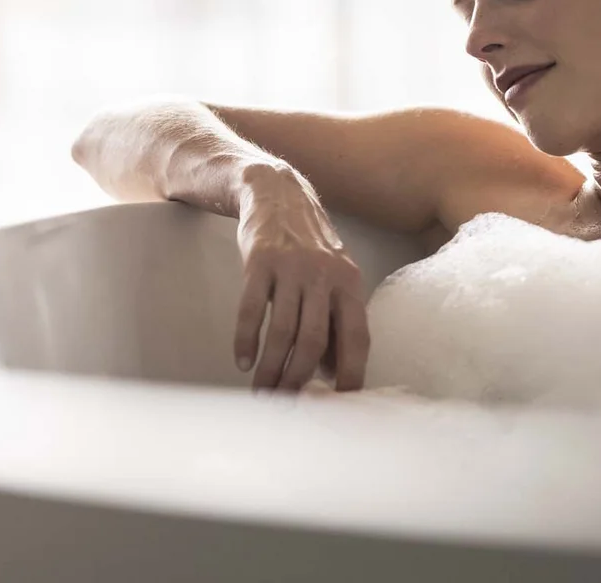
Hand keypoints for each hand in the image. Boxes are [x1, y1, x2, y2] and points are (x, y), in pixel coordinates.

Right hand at [233, 164, 369, 391]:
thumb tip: (333, 373)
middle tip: (285, 403)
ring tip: (262, 390)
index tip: (337, 405)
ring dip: (271, 368)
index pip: (357, 338)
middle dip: (298, 379)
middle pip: (314, 341)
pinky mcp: (260, 262)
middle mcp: (325, 276)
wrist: (276, 195)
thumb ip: (336, 319)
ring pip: (282, 331)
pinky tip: (243, 361)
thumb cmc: (308, 247)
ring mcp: (291, 268)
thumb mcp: (333, 276)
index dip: (351, 375)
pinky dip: (246, 341)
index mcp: (350, 284)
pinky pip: (251, 310)